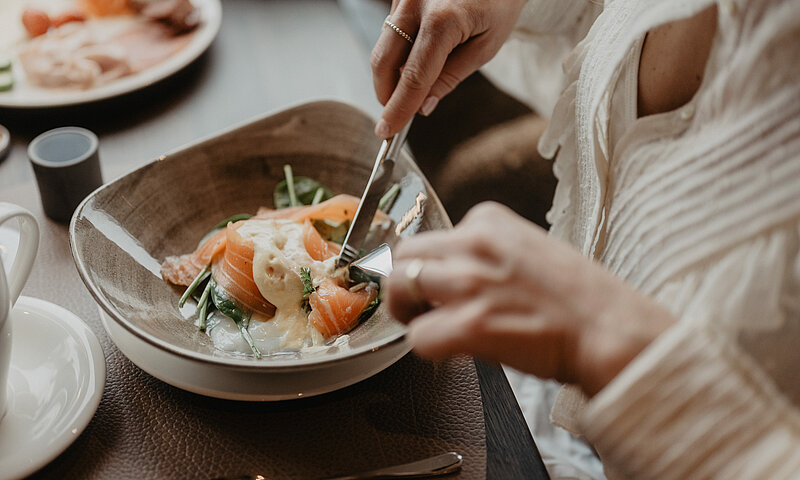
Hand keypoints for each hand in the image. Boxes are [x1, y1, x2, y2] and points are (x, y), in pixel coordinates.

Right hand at [371, 0, 525, 137]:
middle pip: (383, 61)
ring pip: (384, 46)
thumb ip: (451, 77)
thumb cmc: (500, 2)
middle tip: (396, 115)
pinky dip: (400, 50)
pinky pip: (391, 30)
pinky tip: (422, 51)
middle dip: (387, 94)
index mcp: (443, 19)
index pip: (413, 77)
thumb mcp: (486, 46)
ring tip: (420, 79)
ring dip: (394, 71)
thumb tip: (422, 107)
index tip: (388, 131)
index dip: (398, 109)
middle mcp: (415, 2)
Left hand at [385, 202, 675, 395]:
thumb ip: (487, 251)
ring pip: (400, 287)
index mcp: (488, 220)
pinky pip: (417, 336)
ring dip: (408, 312)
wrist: (609, 329)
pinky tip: (449, 350)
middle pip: (405, 255)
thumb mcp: (528, 248)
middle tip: (422, 307)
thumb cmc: (578, 297)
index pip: (432, 236)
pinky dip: (427, 347)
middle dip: (408, 283)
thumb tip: (455, 270)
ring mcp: (470, 283)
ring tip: (430, 325)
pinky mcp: (471, 324)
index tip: (447, 285)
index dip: (434, 266)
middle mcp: (473, 244)